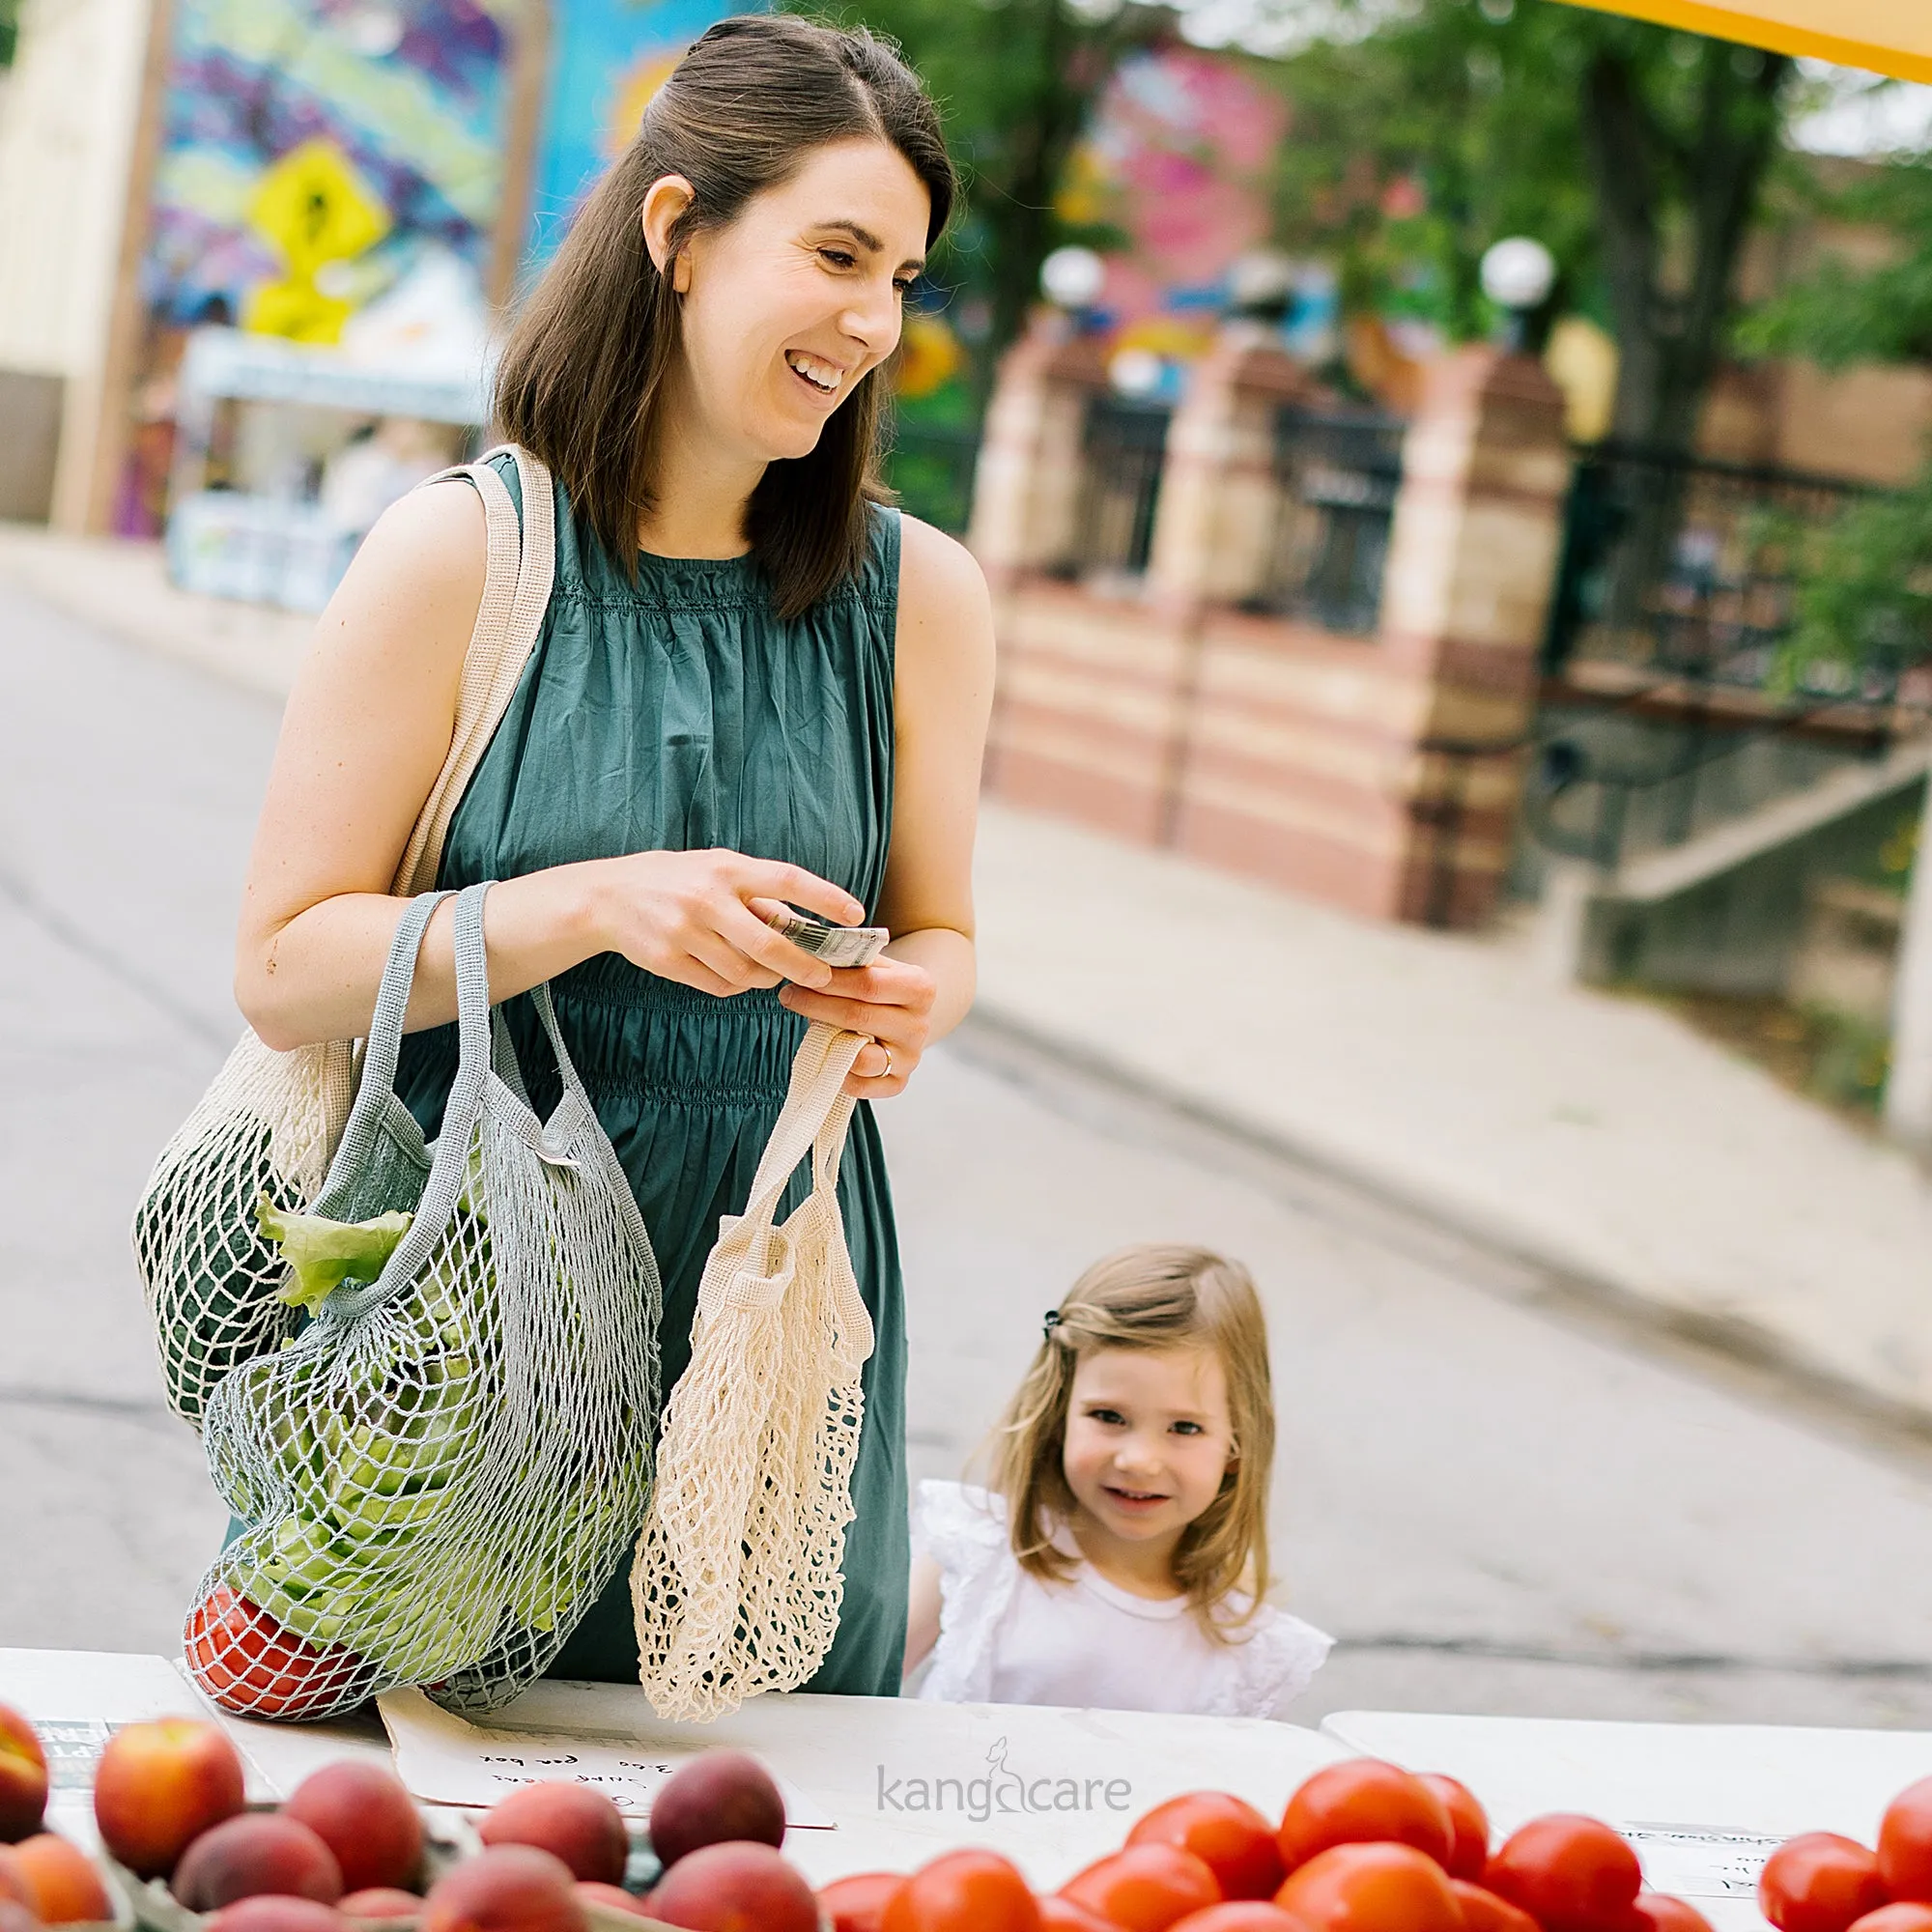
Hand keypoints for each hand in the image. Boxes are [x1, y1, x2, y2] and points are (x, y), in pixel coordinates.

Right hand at [587, 848, 863, 998]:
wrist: (608, 897)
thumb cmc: (677, 880)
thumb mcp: (718, 870)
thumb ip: (759, 893)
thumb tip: (808, 927)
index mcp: (727, 868)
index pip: (787, 879)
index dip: (825, 897)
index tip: (856, 915)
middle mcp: (707, 898)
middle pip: (770, 944)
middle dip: (804, 965)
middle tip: (824, 975)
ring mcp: (684, 931)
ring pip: (745, 972)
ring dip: (765, 978)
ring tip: (769, 973)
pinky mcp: (667, 960)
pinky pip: (717, 985)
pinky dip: (734, 985)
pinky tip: (733, 974)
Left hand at [778, 954, 935, 1097]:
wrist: (905, 1016)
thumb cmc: (880, 987)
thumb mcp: (874, 966)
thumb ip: (849, 961)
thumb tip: (805, 956)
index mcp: (920, 988)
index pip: (868, 984)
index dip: (829, 981)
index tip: (800, 973)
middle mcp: (919, 1026)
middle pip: (859, 1017)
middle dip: (816, 1005)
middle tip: (788, 995)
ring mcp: (910, 1058)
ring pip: (862, 1058)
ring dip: (825, 1040)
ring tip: (807, 1023)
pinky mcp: (898, 1083)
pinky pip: (860, 1086)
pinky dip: (838, 1072)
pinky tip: (826, 1051)